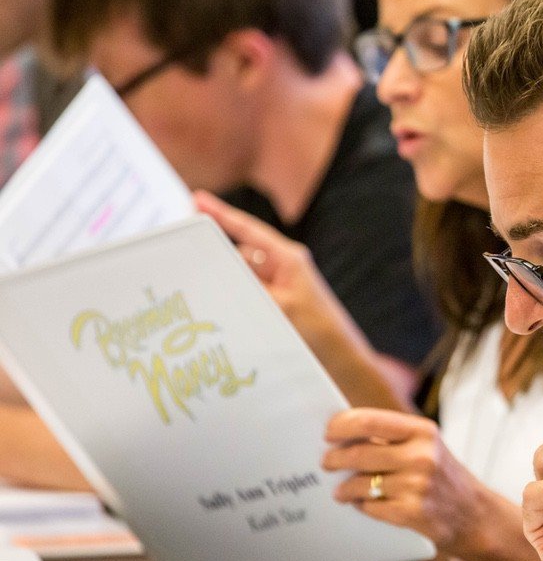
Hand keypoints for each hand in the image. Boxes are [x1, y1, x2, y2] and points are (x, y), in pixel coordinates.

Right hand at [195, 192, 408, 408]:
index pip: (248, 230)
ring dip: (223, 282)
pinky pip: (246, 295)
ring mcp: (278, 288)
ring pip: (240, 277)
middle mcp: (282, 268)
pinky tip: (214, 310)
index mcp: (288, 259)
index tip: (196, 198)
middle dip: (215, 254)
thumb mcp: (281, 308)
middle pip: (240, 253)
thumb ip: (250, 289)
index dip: (222, 214)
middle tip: (184, 253)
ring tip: (197, 289)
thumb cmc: (321, 332)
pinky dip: (232, 299)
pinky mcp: (276, 307)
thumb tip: (220, 274)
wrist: (342, 362)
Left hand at [323, 408, 489, 553]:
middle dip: (335, 459)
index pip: (370, 421)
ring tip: (341, 490)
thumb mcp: (427, 447)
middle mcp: (422, 456)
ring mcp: (417, 486)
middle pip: (359, 454)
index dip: (342, 425)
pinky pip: (370, 507)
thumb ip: (393, 438)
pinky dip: (361, 505)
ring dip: (344, 488)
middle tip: (326, 462)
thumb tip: (344, 434)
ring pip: (360, 484)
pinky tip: (361, 503)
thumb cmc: (443, 476)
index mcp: (423, 432)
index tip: (328, 432)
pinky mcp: (412, 513)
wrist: (475, 515)